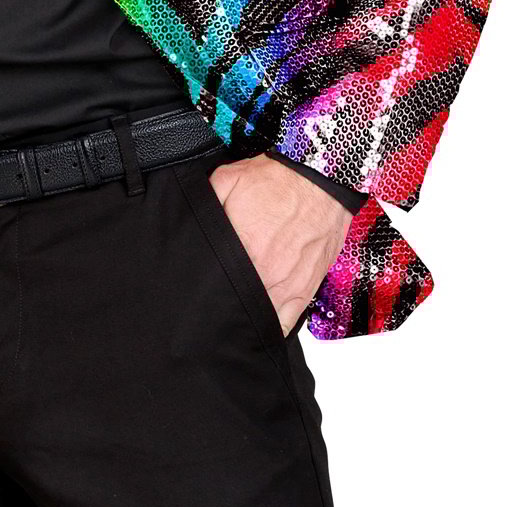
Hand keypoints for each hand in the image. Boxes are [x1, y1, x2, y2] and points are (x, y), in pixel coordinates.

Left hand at [209, 153, 353, 335]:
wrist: (318, 180)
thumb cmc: (276, 179)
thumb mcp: (227, 179)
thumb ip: (206, 204)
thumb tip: (188, 225)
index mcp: (243, 248)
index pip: (213, 281)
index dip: (201, 284)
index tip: (194, 284)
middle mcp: (266, 273)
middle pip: (233, 302)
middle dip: (219, 300)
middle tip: (210, 296)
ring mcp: (287, 287)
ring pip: (256, 318)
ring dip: (243, 315)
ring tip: (230, 308)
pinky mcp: (304, 292)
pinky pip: (283, 323)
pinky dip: (269, 327)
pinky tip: (255, 321)